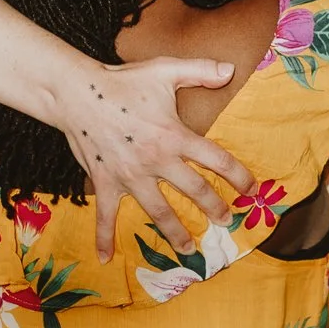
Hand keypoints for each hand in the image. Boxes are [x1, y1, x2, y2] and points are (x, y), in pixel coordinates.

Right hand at [51, 58, 256, 260]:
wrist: (76, 93)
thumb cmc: (122, 81)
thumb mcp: (164, 70)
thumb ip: (200, 70)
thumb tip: (231, 70)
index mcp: (174, 135)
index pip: (216, 160)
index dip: (239, 176)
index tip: (251, 190)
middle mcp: (156, 161)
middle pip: (194, 191)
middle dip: (214, 208)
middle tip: (226, 220)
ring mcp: (130, 176)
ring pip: (158, 212)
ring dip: (176, 233)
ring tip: (190, 250)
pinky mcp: (105, 182)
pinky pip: (106, 215)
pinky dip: (104, 237)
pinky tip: (106, 257)